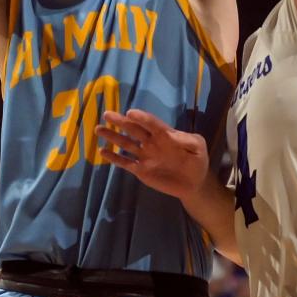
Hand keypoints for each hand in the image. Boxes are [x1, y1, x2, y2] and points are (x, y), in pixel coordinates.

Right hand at [95, 109, 209, 201]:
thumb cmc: (197, 160)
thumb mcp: (198, 147)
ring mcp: (145, 156)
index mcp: (166, 135)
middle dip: (121, 122)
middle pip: (134, 130)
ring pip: (126, 144)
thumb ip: (188, 140)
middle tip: (107, 114)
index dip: (142, 118)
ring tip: (99, 129)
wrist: (194, 183)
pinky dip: (114, 158)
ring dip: (113, 136)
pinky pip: (125, 162)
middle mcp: (152, 142)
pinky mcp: (141, 170)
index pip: (152, 124)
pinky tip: (102, 151)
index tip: (130, 112)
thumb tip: (173, 136)